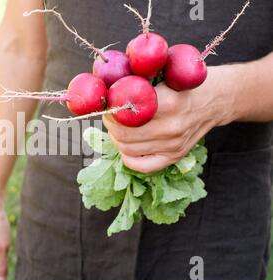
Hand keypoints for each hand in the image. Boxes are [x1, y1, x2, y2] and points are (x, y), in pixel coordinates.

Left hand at [103, 66, 237, 173]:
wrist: (219, 97)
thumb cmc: (188, 81)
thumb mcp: (166, 69)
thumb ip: (138, 75)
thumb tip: (104, 77)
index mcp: (168, 103)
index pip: (125, 113)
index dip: (110, 107)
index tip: (108, 100)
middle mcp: (170, 128)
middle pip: (123, 134)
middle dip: (110, 123)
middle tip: (110, 113)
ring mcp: (173, 146)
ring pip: (127, 149)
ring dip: (116, 138)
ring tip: (118, 126)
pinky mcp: (175, 156)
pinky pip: (142, 165)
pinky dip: (128, 157)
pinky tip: (127, 145)